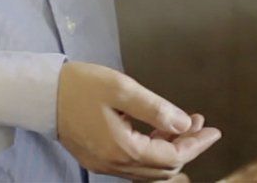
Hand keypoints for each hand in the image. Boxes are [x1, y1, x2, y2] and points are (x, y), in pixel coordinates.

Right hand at [56, 61, 221, 180]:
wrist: (42, 94)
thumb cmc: (81, 86)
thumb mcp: (122, 89)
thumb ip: (156, 109)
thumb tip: (186, 123)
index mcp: (122, 149)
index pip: (172, 156)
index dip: (196, 144)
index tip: (213, 130)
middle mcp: (113, 164)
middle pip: (163, 169)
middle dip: (187, 148)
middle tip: (200, 124)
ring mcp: (104, 165)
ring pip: (149, 170)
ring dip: (170, 150)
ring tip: (185, 124)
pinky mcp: (97, 159)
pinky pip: (134, 165)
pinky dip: (152, 151)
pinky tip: (159, 131)